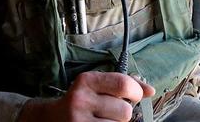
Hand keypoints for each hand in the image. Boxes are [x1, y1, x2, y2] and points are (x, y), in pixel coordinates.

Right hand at [20, 71, 155, 121]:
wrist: (49, 118)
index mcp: (87, 81)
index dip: (136, 92)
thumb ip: (123, 85)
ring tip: (102, 121)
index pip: (123, 84)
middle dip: (123, 113)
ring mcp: (79, 120)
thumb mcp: (96, 86)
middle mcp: (81, 99)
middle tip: (111, 113)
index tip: (137, 96)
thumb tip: (150, 90)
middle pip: (125, 111)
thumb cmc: (80, 101)